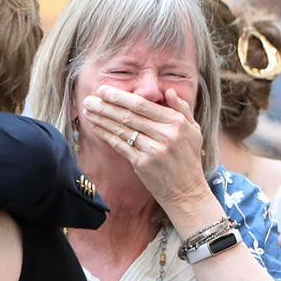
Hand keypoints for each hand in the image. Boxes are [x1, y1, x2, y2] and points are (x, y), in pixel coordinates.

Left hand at [82, 87, 209, 212]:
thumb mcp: (193, 130)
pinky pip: (120, 145)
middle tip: (89, 99)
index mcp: (177, 122)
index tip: (104, 90)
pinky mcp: (142, 164)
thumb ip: (182, 108)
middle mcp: (165, 134)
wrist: (187, 191)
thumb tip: (169, 91)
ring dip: (102, 119)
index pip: (143, 105)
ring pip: (122, 129)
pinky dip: (106, 135)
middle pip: (129, 115)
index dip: (121, 96)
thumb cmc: (189, 158)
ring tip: (87, 111)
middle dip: (106, 106)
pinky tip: (95, 127)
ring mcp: (153, 150)